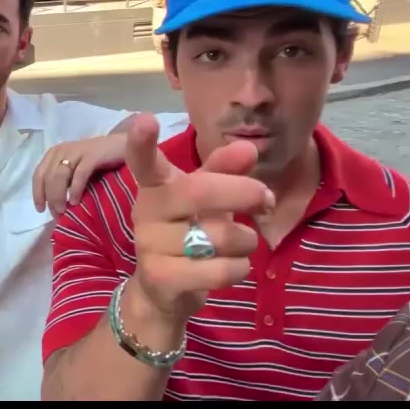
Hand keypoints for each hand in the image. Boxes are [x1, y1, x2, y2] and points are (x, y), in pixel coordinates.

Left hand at [33, 134, 128, 215]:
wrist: (123, 146)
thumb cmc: (98, 162)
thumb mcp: (75, 169)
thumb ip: (64, 182)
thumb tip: (55, 206)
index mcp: (55, 153)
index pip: (38, 174)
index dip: (37, 193)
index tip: (40, 209)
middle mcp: (62, 149)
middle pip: (47, 177)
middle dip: (50, 198)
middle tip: (57, 213)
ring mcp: (77, 151)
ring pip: (59, 176)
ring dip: (58, 196)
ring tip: (64, 210)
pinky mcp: (93, 155)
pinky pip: (79, 174)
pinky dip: (75, 189)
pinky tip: (76, 201)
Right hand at [123, 115, 271, 323]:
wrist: (161, 288)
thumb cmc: (188, 230)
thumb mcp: (205, 196)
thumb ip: (224, 171)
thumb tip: (248, 148)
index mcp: (156, 185)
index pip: (144, 161)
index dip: (142, 142)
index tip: (145, 120)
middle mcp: (146, 211)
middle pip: (199, 191)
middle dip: (243, 192)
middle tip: (267, 198)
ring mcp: (150, 246)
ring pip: (219, 237)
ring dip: (245, 240)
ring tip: (240, 244)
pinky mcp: (161, 278)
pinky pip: (219, 270)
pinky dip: (239, 268)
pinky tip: (233, 267)